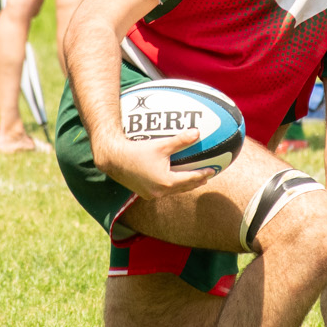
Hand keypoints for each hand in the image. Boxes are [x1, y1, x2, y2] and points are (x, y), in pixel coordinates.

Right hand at [94, 130, 210, 201]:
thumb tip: (197, 133)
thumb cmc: (137, 150)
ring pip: (173, 191)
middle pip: (183, 188)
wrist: (114, 159)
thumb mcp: (161, 144)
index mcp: (167, 182)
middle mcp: (160, 191)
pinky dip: (171, 186)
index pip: (191, 179)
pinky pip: (162, 191)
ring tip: (193, 180)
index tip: (213, 171)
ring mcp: (151, 194)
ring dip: (184, 186)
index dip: (203, 174)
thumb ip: (181, 140)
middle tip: (206, 177)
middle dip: (195, 182)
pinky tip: (171, 180)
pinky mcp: (144, 193)